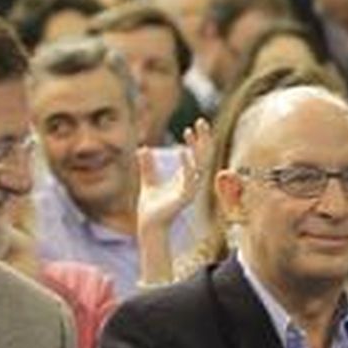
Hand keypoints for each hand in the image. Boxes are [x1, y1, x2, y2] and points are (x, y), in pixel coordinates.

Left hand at [136, 119, 211, 284]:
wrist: (149, 225)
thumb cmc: (151, 207)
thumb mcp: (148, 180)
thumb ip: (147, 166)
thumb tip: (142, 148)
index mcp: (185, 177)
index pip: (196, 155)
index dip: (195, 141)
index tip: (189, 127)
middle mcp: (191, 181)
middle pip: (203, 155)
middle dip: (204, 138)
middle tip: (202, 121)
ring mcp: (190, 188)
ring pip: (200, 163)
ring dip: (198, 147)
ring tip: (192, 131)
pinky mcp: (184, 196)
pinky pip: (190, 177)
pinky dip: (188, 164)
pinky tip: (183, 151)